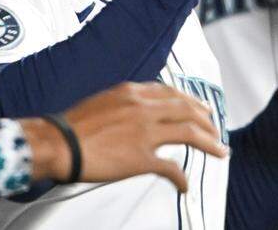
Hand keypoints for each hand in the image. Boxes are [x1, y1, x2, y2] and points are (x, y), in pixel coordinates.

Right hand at [25, 82, 227, 191]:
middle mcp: (143, 108)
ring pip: (189, 133)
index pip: (171, 93)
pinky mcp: (141, 158)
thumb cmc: (73, 125)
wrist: (58, 142)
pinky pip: (170, 168)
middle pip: (187, 110)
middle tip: (215, 129)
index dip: (190, 101)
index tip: (200, 107)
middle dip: (207, 120)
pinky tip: (185, 185)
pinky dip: (181, 178)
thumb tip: (136, 109)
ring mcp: (144, 132)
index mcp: (133, 92)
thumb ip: (125, 102)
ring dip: (209, 143)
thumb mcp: (104, 100)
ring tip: (219, 151)